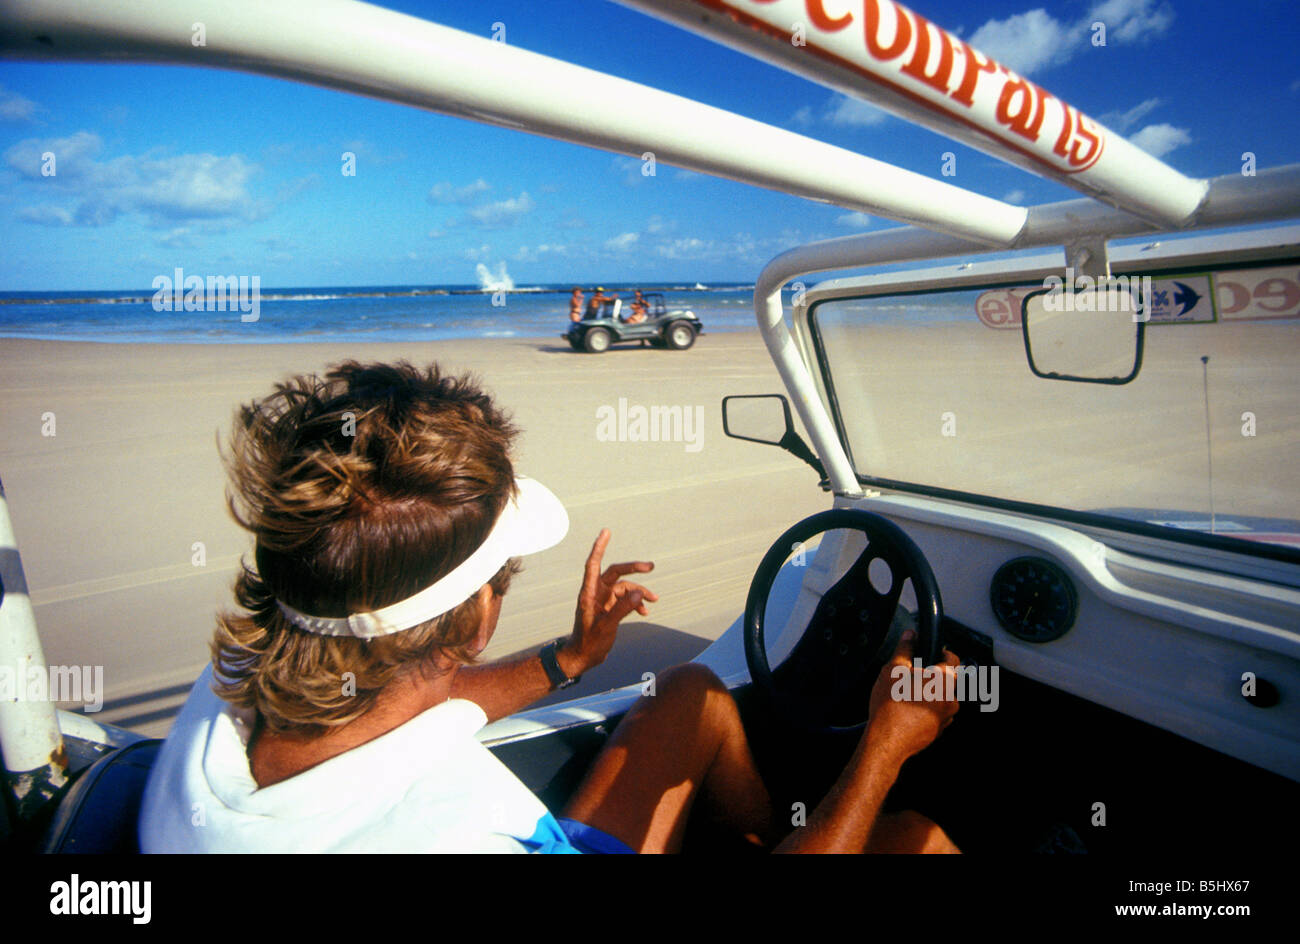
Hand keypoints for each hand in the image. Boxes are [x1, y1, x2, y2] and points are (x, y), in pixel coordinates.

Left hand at [562, 529, 657, 675]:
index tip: (606, 532)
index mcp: (589, 594)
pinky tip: (644, 612)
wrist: (584, 657)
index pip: (593, 564)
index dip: (599, 547)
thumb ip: (622, 610)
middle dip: (633, 569)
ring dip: (639, 592)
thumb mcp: (606, 627)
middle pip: (616, 573)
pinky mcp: (609, 609)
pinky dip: (636, 603)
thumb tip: (638, 594)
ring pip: (624, 588)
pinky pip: (626, 600)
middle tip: (651, 567)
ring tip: (654, 600)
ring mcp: (603, 600)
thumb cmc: (589, 643)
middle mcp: (596, 593)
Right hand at [864, 630, 960, 765]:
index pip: (953, 658)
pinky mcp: (938, 732)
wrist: (887, 740)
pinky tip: (905, 711)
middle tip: (910, 676)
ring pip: (940, 698)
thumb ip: (904, 648)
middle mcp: (951, 699)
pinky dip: (924, 711)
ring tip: (904, 696)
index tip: (933, 652)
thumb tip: (910, 636)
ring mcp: (946, 718)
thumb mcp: (893, 669)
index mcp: (944, 680)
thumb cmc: (891, 707)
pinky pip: (934, 715)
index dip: (942, 651)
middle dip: (930, 676)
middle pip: (945, 680)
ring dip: (927, 694)